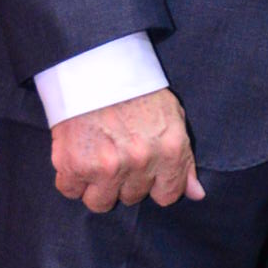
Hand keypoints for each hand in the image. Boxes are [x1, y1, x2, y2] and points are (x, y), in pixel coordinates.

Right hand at [50, 88, 202, 211]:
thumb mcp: (172, 117)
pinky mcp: (74, 165)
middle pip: (132, 198)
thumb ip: (184, 160)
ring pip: (100, 202)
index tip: (145, 172)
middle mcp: (141, 163)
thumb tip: (196, 194)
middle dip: (125, 181)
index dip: (154, 186)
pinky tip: (76, 157)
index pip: (167, 196)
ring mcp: (107, 167)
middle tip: (116, 155)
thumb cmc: (136, 89)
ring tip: (95, 160)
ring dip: (96, 186)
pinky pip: (70, 190)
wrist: (95, 65)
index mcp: (170, 151)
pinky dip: (70, 178)